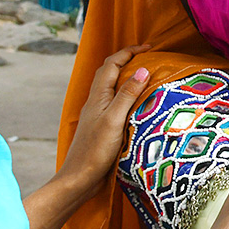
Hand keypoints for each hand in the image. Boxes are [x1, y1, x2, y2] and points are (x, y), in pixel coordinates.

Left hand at [60, 44, 151, 197]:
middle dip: (128, 61)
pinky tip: (139, 106)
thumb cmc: (95, 151)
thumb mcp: (114, 120)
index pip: (111, 64)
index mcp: (97, 97)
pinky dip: (128, 96)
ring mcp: (98, 115)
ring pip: (112, 88)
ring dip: (127, 78)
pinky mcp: (103, 127)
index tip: (148, 48)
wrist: (79, 179)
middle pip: (109, 73)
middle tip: (149, 59)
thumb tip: (142, 70)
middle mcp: (96, 102)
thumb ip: (127, 95)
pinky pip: (116, 103)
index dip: (128, 52)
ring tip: (147, 78)